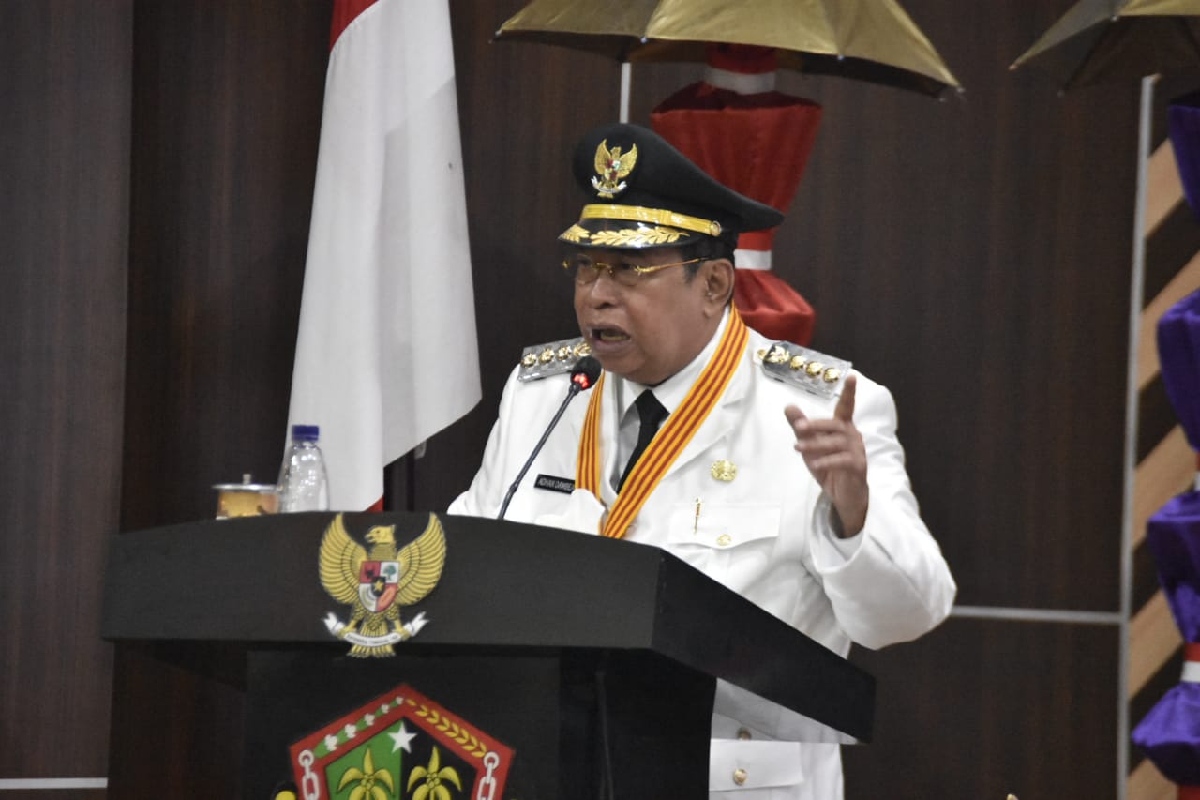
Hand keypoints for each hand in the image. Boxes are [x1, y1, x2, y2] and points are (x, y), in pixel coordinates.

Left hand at [784, 374, 867, 536]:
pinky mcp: (858, 467)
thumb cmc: (829, 466)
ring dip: (816, 444)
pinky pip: (843, 460)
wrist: (843, 496)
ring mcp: (858, 451)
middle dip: (816, 424)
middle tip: (798, 427)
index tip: (851, 376)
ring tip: (798, 448)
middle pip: (836, 424)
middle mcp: (853, 435)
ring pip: (837, 442)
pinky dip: (827, 461)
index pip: (846, 407)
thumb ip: (800, 426)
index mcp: (843, 427)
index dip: (849, 392)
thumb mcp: (810, 445)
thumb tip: (789, 406)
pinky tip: (814, 464)